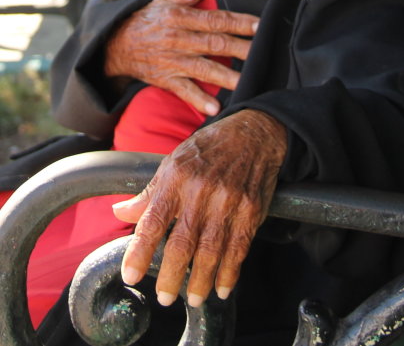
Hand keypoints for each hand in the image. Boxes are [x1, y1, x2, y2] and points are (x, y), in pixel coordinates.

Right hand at [104, 0, 257, 115]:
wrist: (117, 43)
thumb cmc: (150, 19)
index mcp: (181, 18)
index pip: (215, 19)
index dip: (238, 22)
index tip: (259, 25)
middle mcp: (178, 39)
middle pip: (214, 44)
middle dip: (240, 49)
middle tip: (262, 53)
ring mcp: (172, 61)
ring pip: (203, 69)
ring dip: (226, 77)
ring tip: (246, 83)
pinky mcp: (166, 80)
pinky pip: (184, 91)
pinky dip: (198, 100)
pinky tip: (215, 108)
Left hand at [112, 109, 287, 305]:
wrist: (254, 133)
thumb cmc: (209, 149)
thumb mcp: (174, 162)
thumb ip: (149, 192)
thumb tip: (120, 212)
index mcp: (176, 178)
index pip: (152, 221)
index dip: (140, 252)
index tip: (130, 276)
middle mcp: (201, 191)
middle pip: (182, 242)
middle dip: (172, 276)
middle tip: (164, 298)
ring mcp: (228, 201)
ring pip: (211, 250)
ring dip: (201, 280)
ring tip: (192, 299)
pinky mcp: (250, 210)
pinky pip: (239, 248)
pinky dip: (230, 273)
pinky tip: (222, 288)